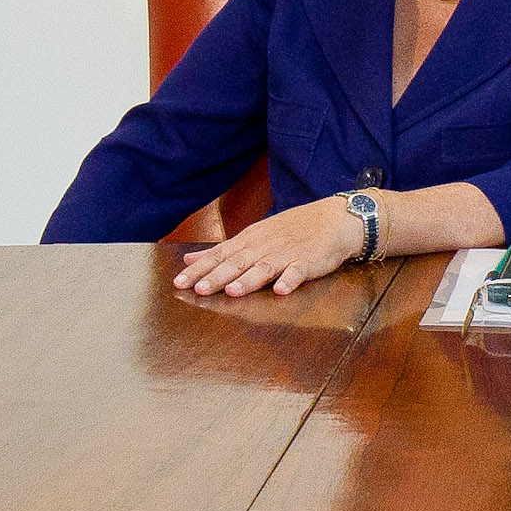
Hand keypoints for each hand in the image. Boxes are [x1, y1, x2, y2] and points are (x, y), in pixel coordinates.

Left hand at [172, 197, 366, 299]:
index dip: (199, 269)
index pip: (218, 255)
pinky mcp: (307, 261)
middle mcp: (263, 246)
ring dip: (248, 280)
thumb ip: (222, 250)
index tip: (178, 282)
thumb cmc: (290, 230)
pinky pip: (297, 272)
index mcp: (248, 241)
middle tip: (198, 289)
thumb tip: (190, 259)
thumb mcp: (252, 236)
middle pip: (237, 263)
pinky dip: (289, 280)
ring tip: (232, 291)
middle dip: (216, 276)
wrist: (331, 219)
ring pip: (264, 268)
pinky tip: (280, 290)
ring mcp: (286, 253)